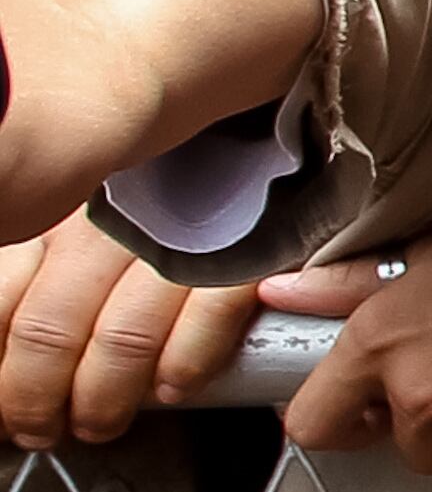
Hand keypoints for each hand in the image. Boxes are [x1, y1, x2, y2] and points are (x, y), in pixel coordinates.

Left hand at [0, 210, 262, 447]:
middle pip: (50, 329)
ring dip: (105, 400)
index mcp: (65, 208)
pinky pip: (208, 318)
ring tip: (101, 420)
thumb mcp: (80, 220)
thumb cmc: (172, 189)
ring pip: (122, 337)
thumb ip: (34, 270)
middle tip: (42, 424)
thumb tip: (7, 349)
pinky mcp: (250, 242)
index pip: (2, 298)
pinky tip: (173, 385)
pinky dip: (186, 365)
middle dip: (37, 398)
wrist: (272, 139)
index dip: (1, 366)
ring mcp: (182, 228)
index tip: (3, 396)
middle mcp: (114, 212)